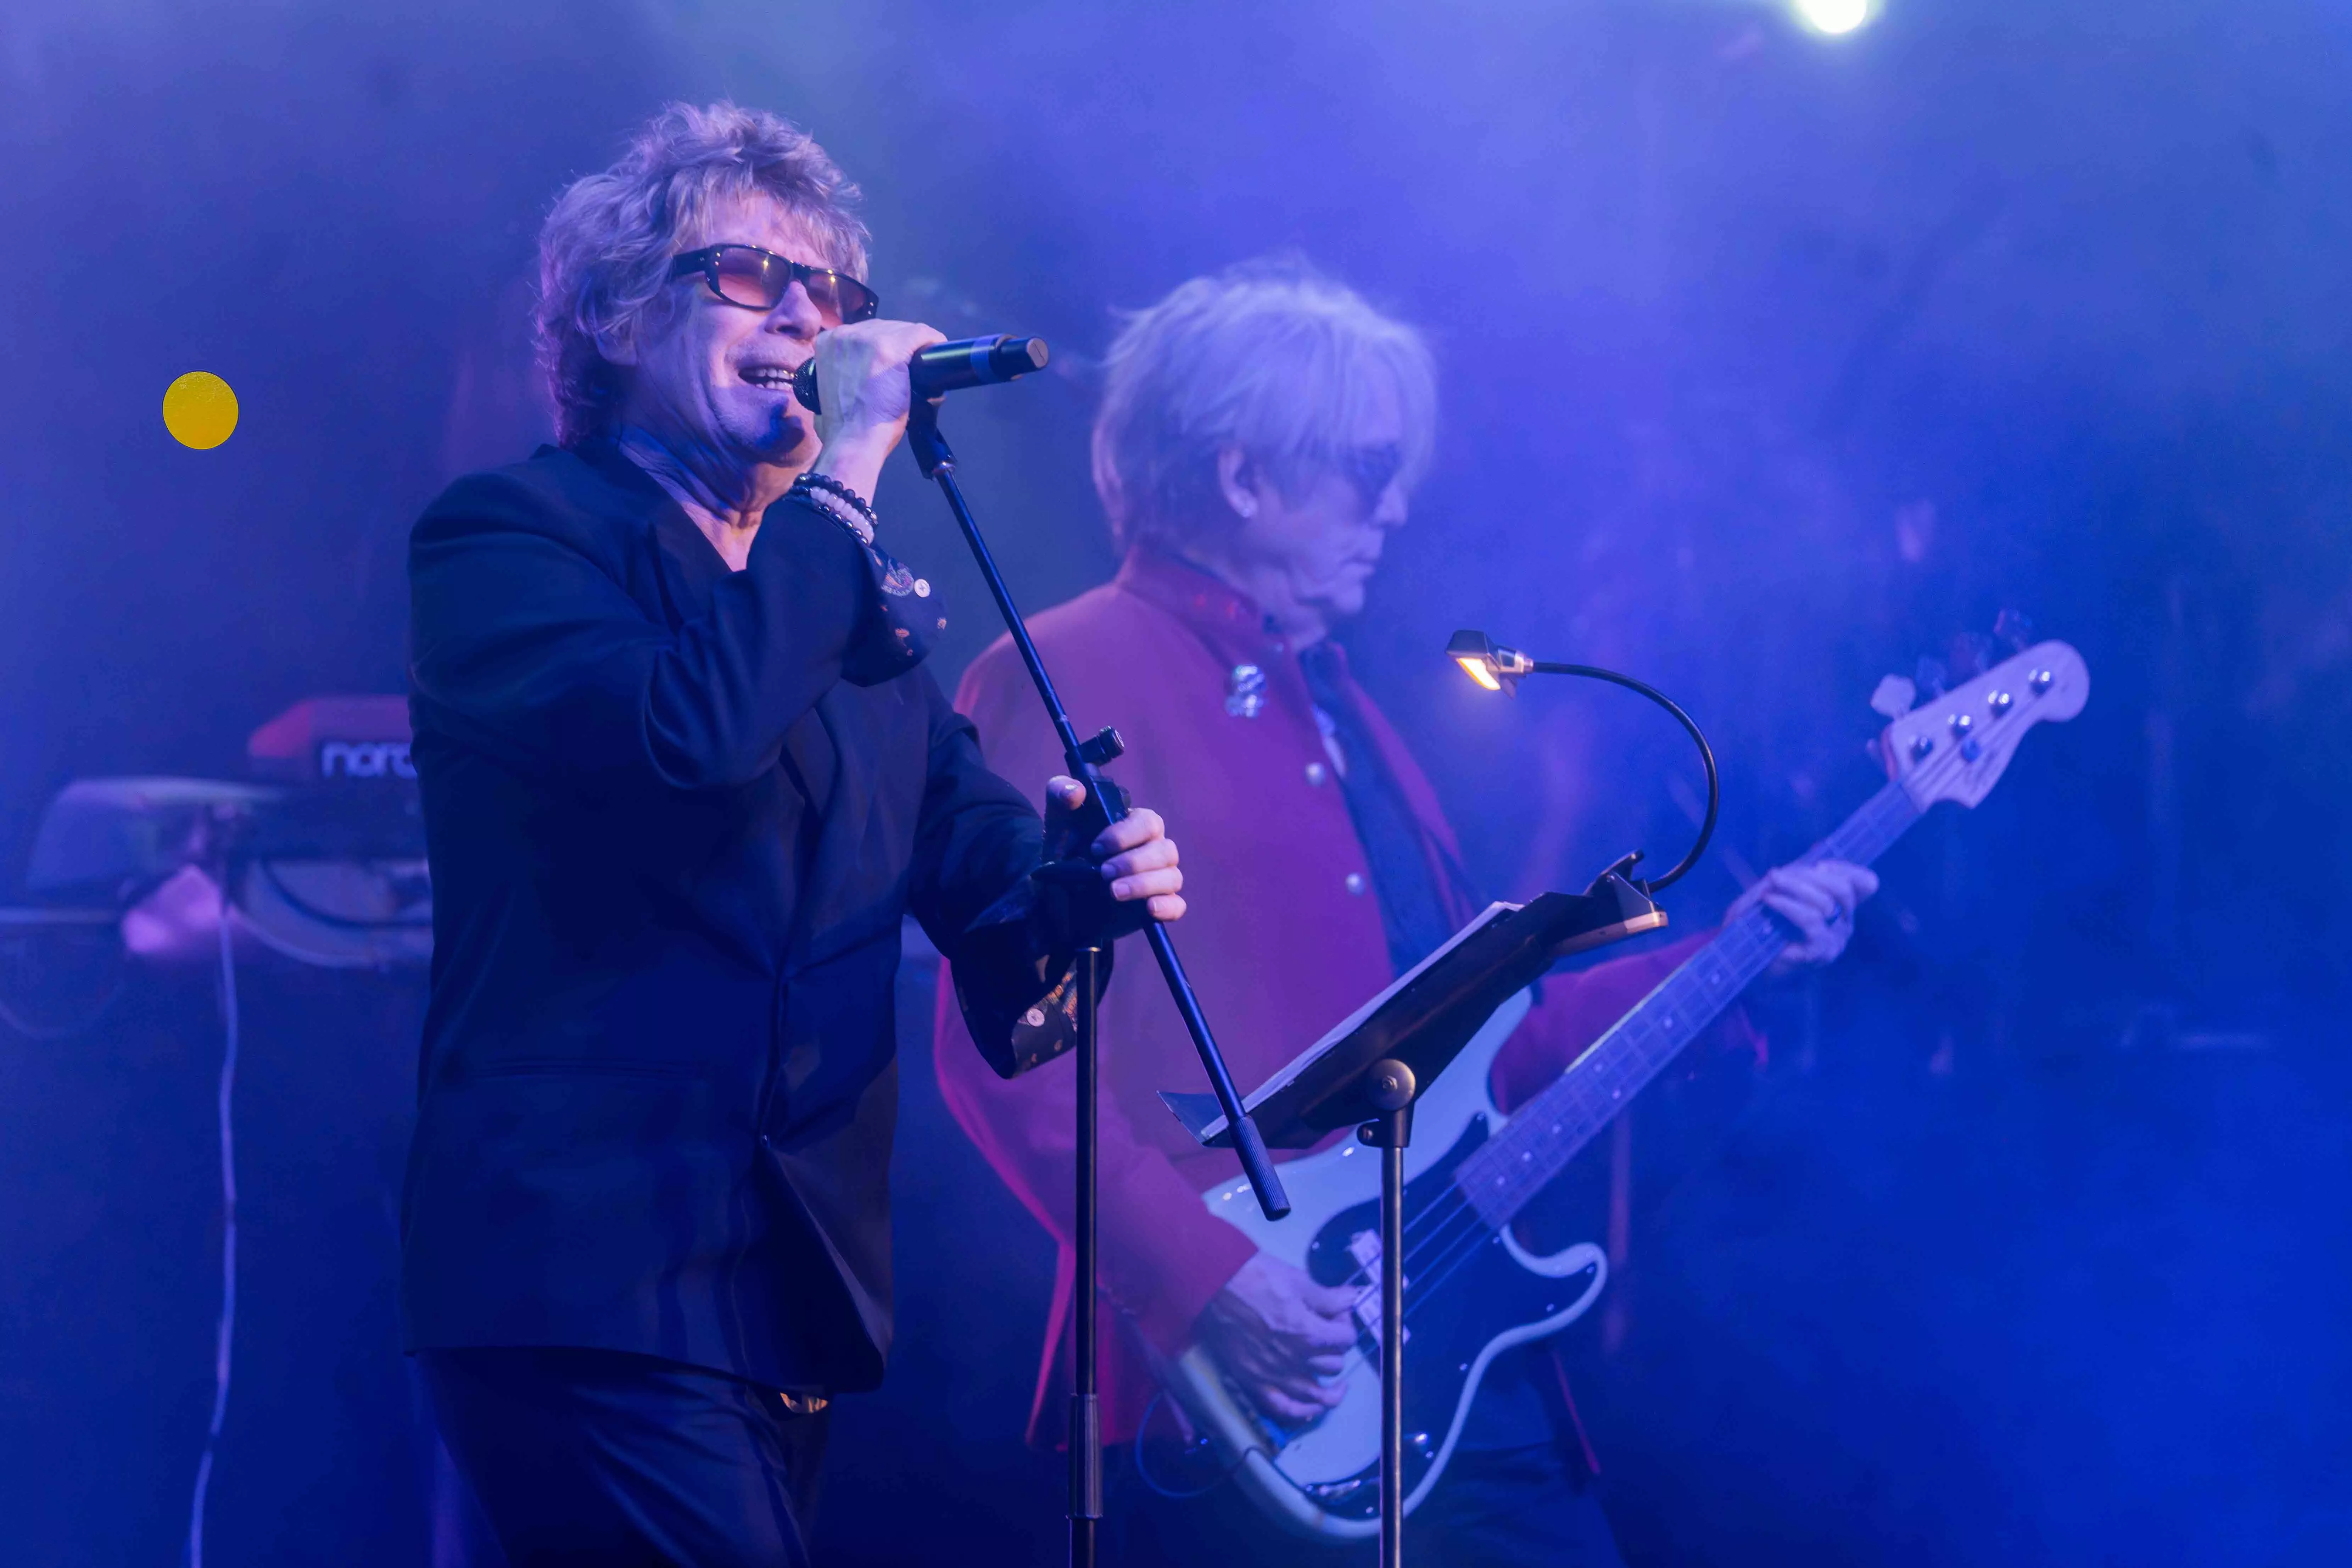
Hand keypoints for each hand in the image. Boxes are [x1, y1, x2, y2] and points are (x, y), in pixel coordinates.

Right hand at [806, 318, 946, 497]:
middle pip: (884, 328)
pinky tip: (937, 351)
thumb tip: (854, 380)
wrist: (854, 440)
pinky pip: (919, 334)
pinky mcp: (890, 349)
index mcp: (827, 343)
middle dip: (900, 344)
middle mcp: (844, 335)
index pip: (865, 333)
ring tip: (924, 364)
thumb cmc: (843, 427)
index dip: (883, 344)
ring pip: (903, 330)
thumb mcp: (830, 391)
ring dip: (915, 345)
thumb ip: (840, 375)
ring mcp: (867, 339)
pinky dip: (931, 341)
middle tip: (911, 367)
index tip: (895, 360)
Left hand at [1044, 777, 1184, 923]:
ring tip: (1114, 892)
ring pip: (1172, 877)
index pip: (1148, 822)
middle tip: (1104, 872)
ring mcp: (1159, 878)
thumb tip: (1075, 791)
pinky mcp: (1157, 905)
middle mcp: (1154, 850)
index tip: (1096, 847)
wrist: (1059, 893)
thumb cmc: (1065, 850)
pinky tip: (1149, 908)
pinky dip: (1167, 906)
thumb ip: (1061, 795)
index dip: (1126, 834)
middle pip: (1164, 850)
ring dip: (1144, 884)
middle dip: (1134, 862)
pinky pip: (1176, 905)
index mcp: (1137, 826)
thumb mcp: (1058, 821)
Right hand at [1195, 1252, 1360, 1423]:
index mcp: (1307, 1333)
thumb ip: (1327, 1296)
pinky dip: (1303, 1413)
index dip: (1345, 1323)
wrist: (1212, 1285)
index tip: (1336, 1313)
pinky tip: (1313, 1408)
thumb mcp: (1296, 1279)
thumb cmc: (1254, 1277)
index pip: (1346, 1338)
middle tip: (1326, 1332)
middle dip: (1336, 1347)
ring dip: (1330, 1386)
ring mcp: (1274, 1376)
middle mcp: (1294, 1360)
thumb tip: (1353, 1298)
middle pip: (1334, 1364)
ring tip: (1335, 1381)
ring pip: (1316, 1394)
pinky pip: (1285, 1410)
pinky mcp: (1254, 1383)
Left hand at [1726, 859, 1879, 975]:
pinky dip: (1786, 906)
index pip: (1865, 884)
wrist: (1745, 955)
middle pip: (1842, 890)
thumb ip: (1802, 873)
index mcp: (1842, 907)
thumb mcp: (1782, 890)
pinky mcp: (1819, 953)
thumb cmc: (1763, 919)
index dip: (1848, 870)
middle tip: (1776, 875)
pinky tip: (1768, 901)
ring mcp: (1835, 940)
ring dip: (1794, 889)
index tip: (1820, 864)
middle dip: (1808, 876)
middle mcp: (1844, 924)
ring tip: (1768, 886)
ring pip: (1825, 904)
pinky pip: (1809, 921)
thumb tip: (1818, 846)